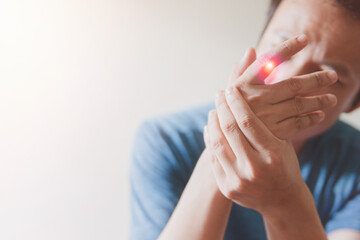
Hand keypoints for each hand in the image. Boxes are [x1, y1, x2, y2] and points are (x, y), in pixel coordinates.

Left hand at [204, 87, 307, 213]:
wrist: (282, 201)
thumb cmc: (284, 165)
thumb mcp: (282, 144)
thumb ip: (267, 123)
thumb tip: (248, 95)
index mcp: (273, 154)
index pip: (247, 121)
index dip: (236, 102)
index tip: (230, 89)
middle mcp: (255, 168)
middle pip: (230, 130)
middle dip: (222, 108)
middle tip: (219, 95)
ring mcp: (239, 180)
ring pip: (218, 144)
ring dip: (213, 123)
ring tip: (213, 111)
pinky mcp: (228, 188)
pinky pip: (213, 159)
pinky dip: (210, 141)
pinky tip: (210, 129)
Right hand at [227, 35, 337, 139]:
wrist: (229, 143)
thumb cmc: (230, 112)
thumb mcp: (231, 91)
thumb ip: (240, 71)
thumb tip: (251, 50)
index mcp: (243, 85)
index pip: (267, 61)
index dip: (286, 48)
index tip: (304, 39)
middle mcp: (254, 98)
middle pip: (292, 84)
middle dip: (315, 79)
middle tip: (331, 76)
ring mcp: (264, 117)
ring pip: (298, 104)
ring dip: (318, 100)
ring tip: (332, 98)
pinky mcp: (271, 133)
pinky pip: (297, 123)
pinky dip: (310, 118)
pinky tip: (319, 115)